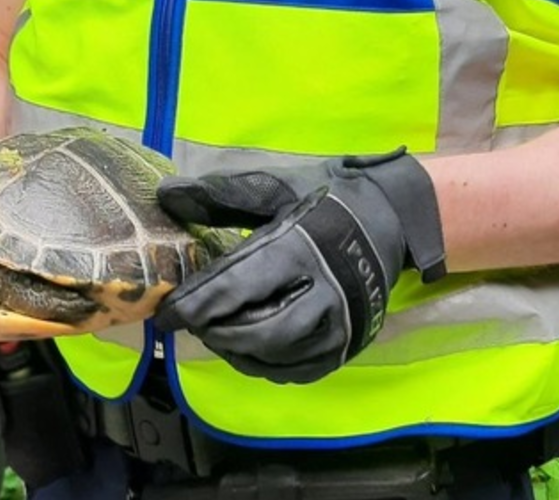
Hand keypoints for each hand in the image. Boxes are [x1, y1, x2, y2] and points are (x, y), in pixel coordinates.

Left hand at [152, 150, 445, 383]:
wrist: (392, 216)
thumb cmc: (326, 199)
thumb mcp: (275, 186)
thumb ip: (220, 195)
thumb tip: (166, 196)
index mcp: (299, 248)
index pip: (236, 287)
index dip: (195, 305)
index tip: (166, 315)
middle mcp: (324, 292)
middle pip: (257, 332)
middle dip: (215, 332)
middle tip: (192, 323)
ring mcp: (341, 324)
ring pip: (276, 357)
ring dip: (236, 352)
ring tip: (215, 334)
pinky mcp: (349, 345)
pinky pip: (298, 371)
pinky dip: (264, 366)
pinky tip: (246, 351)